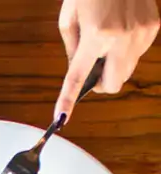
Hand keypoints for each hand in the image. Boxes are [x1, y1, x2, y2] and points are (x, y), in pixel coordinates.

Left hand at [55, 0, 159, 120]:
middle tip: (92, 68)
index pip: (78, 77)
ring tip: (107, 39)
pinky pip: (137, 54)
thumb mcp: (70, 16)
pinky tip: (121, 29)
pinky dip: (126, 50)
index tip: (60, 118)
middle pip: (112, 85)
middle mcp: (122, 37)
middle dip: (101, 83)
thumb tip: (78, 72)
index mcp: (96, 34)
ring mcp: (141, 32)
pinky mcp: (153, 27)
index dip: (67, 100)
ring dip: (114, 65)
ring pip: (126, 71)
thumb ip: (72, 48)